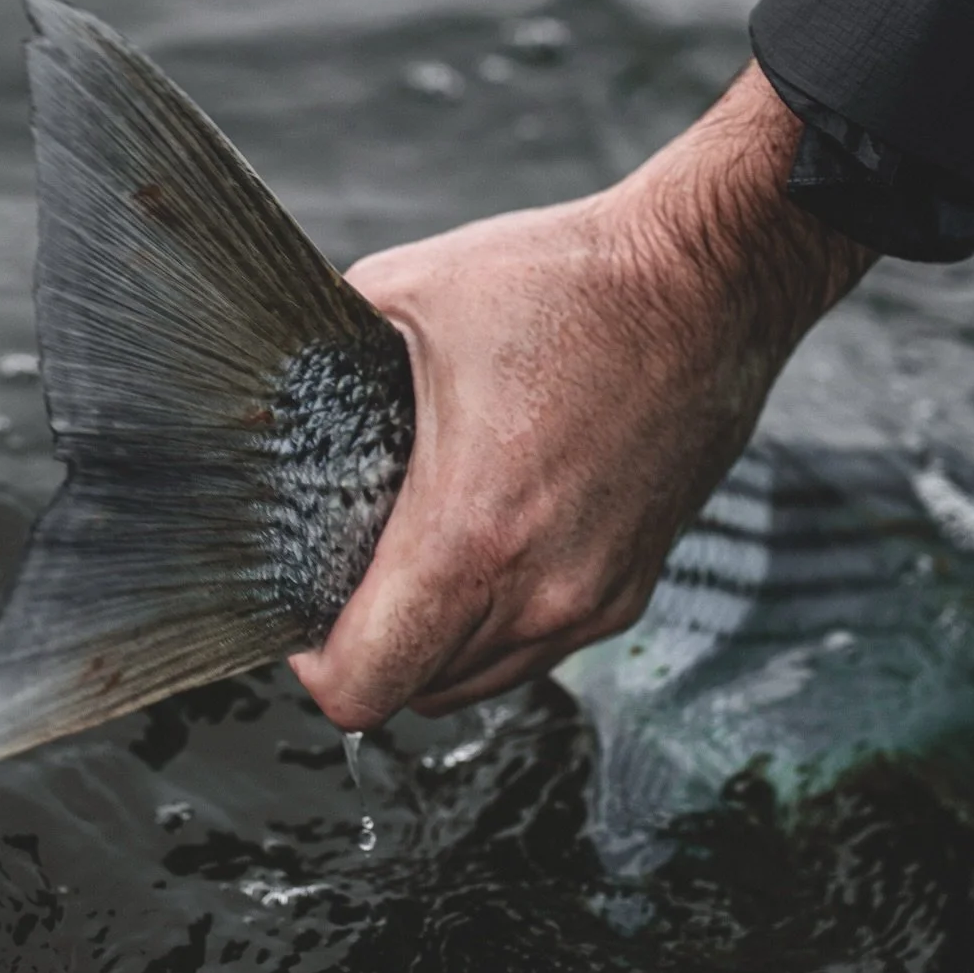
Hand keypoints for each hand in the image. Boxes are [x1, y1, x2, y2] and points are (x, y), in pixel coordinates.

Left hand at [289, 65, 873, 729]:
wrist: (708, 281)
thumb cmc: (570, 281)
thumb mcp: (409, 292)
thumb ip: (320, 351)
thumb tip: (264, 376)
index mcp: (471, 535)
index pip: (364, 687)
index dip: (314, 663)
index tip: (305, 608)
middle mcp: (541, 591)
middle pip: (416, 691)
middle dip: (370, 644)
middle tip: (351, 571)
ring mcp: (596, 597)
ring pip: (480, 679)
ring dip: (436, 642)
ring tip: (418, 559)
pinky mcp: (635, 585)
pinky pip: (540, 646)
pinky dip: (499, 620)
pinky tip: (490, 543)